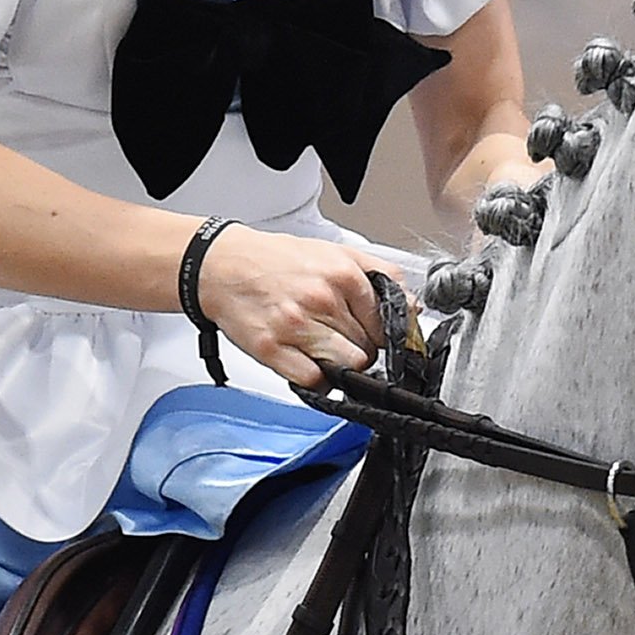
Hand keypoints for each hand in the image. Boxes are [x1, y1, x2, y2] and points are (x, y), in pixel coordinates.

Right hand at [196, 225, 398, 389]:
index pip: (388, 324)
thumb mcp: (334, 253)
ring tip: (323, 348)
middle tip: (340, 338)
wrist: (221, 266)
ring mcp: (296, 326)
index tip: (373, 337)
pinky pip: (314, 381)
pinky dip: (317, 378)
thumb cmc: (276, 262)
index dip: (383, 335)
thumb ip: (380, 276)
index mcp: (341, 274)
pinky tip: (307, 360)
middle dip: (361, 349)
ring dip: (341, 366)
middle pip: (369, 350)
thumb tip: (413, 307)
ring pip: (347, 368)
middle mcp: (321, 299)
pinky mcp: (272, 350)